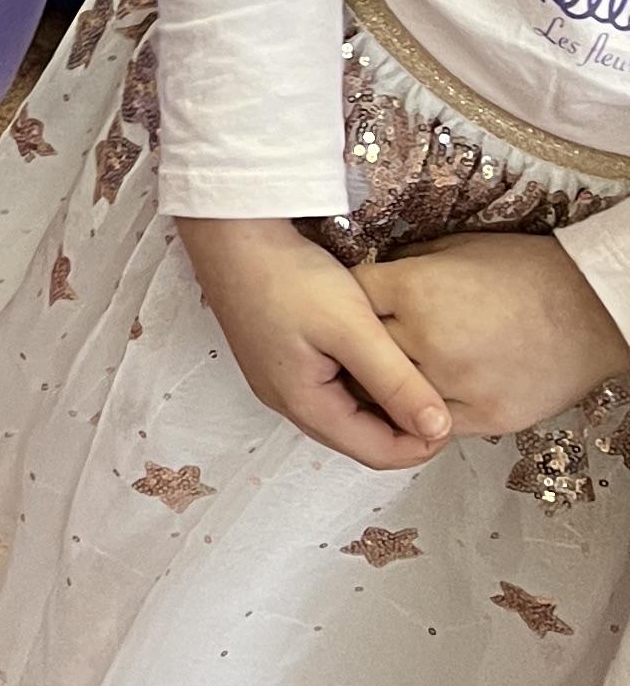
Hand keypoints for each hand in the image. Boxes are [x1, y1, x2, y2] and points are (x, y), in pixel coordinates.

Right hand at [178, 215, 448, 468]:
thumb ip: (397, 382)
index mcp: (305, 406)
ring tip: (413, 372)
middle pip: (359, 438)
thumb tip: (440, 431)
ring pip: (345, 413)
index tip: (455, 414)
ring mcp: (278, 380)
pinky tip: (375, 353)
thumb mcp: (353, 329)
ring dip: (382, 403)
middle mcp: (287, 402)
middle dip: (403, 427)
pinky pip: (328, 389)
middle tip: (439, 393)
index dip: (423, 444)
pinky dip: (359, 383)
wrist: (229, 232)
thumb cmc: (290, 277)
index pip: (377, 454)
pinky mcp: (277, 356)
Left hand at [358, 234, 629, 439]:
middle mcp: (427, 340)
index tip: (349, 307)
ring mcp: (455, 383)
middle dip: (356, 349)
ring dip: (383, 389)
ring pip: (389, 398)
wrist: (593, 308)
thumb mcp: (456, 248)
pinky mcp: (484, 417)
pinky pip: (432, 424)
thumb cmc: (528, 271)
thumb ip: (407, 267)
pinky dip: (422, 414)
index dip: (348, 302)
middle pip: (361, 354)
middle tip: (354, 349)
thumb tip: (373, 281)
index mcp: (414, 290)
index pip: (352, 300)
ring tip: (386, 378)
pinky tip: (423, 400)